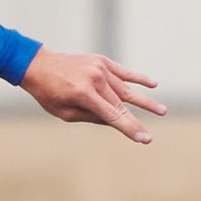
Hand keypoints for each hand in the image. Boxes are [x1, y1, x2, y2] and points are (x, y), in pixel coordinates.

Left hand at [20, 50, 165, 143]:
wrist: (38, 65)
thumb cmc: (49, 93)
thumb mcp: (66, 112)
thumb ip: (92, 117)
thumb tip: (116, 121)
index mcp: (84, 94)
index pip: (113, 116)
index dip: (130, 129)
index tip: (144, 139)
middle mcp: (95, 80)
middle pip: (122, 104)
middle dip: (137, 120)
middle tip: (152, 134)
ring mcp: (99, 68)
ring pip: (126, 89)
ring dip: (145, 100)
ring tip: (162, 110)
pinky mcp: (101, 61)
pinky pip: (123, 71)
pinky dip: (138, 78)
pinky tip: (153, 84)